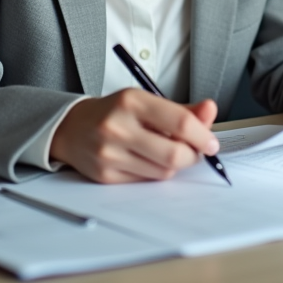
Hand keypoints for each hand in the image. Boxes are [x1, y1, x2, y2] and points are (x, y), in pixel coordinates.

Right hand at [50, 89, 219, 183]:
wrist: (71, 128)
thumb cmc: (116, 112)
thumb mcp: (146, 101)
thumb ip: (181, 110)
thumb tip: (211, 110)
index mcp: (132, 101)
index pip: (180, 122)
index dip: (203, 136)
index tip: (211, 142)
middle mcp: (118, 127)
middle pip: (174, 154)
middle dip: (193, 156)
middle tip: (194, 152)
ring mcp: (109, 154)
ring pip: (163, 172)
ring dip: (174, 166)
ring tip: (166, 153)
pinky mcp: (105, 176)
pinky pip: (145, 181)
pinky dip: (154, 174)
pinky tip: (146, 160)